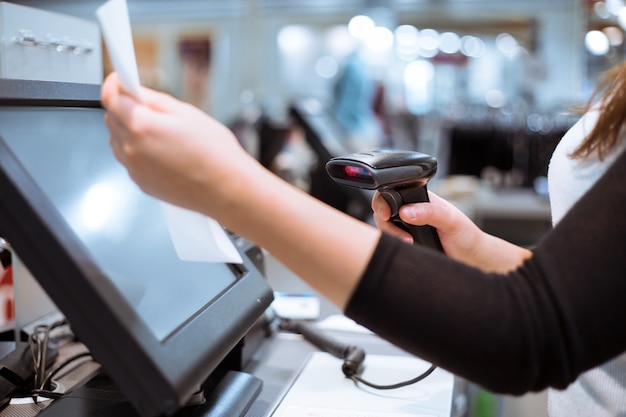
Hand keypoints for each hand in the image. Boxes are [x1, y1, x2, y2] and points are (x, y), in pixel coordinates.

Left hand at [100, 72, 254, 215]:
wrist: (227, 190)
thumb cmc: (215, 153)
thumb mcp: (188, 114)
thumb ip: (155, 100)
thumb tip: (135, 91)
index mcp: (142, 126)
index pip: (110, 98)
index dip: (113, 84)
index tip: (119, 80)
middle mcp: (132, 149)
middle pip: (111, 119)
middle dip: (124, 107)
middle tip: (149, 107)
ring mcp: (135, 169)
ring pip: (117, 140)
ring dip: (129, 130)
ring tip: (160, 133)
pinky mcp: (142, 184)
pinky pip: (129, 160)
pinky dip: (138, 151)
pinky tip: (164, 152)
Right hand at [372, 191, 530, 272]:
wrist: (473, 260)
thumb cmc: (467, 236)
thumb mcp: (451, 221)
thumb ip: (430, 213)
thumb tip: (407, 211)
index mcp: (420, 199)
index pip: (393, 192)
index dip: (384, 201)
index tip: (386, 214)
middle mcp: (411, 211)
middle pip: (383, 210)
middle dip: (385, 222)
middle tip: (398, 233)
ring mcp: (407, 228)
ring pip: (385, 227)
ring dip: (391, 235)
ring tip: (408, 242)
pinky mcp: (406, 243)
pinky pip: (391, 242)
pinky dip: (393, 244)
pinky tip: (407, 247)